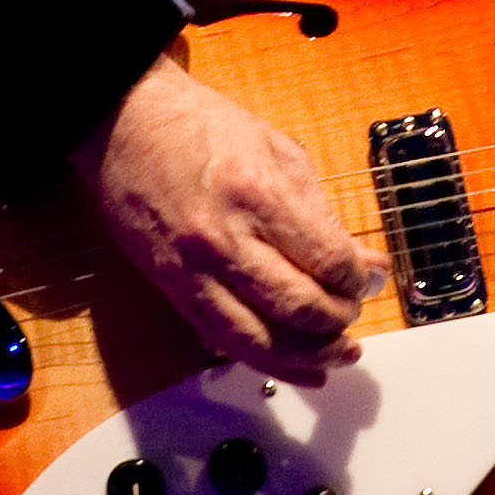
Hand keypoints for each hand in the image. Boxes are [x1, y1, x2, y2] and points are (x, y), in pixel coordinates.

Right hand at [71, 52, 391, 384]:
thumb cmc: (202, 127)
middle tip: (355, 309)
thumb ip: (322, 211)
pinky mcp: (175, 293)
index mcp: (255, 194)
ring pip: (262, 341)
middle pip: (299, 307)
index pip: (326, 259)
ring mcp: (194, 272)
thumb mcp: (277, 150)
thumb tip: (365, 261)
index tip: (370, 277)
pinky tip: (303, 368)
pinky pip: (227, 344)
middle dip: (340, 319)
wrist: (123, 127)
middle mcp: (222, 241)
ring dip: (312, 356)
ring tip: (342, 352)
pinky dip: (271, 364)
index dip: (359, 279)